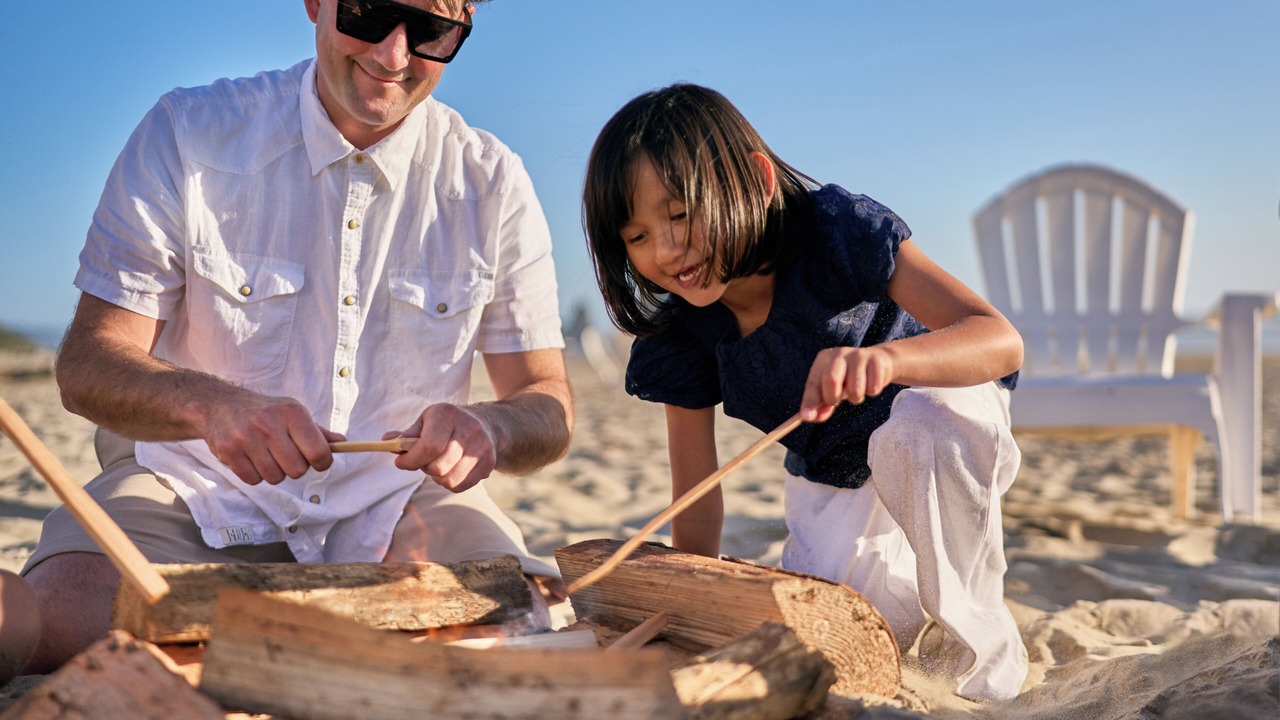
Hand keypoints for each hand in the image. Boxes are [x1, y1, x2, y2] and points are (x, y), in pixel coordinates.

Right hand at [203, 392, 341, 484]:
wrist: (221, 405)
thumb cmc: (266, 412)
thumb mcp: (293, 413)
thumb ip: (318, 432)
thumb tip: (344, 443)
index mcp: (292, 412)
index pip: (318, 451)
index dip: (322, 463)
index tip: (318, 461)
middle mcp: (269, 424)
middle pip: (297, 470)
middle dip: (296, 468)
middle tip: (287, 456)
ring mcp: (246, 437)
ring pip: (275, 478)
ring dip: (275, 472)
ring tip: (267, 455)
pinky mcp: (228, 451)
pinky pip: (254, 480)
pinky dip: (256, 475)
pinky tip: (251, 458)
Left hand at [386, 403, 496, 492]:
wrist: (487, 424)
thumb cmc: (447, 424)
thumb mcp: (427, 421)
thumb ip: (407, 435)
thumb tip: (386, 441)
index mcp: (448, 414)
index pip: (429, 445)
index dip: (410, 459)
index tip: (400, 462)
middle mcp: (469, 429)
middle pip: (438, 466)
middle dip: (424, 468)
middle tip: (423, 461)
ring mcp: (482, 447)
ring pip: (449, 479)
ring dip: (437, 477)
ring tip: (438, 463)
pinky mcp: (489, 463)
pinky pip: (460, 486)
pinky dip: (449, 482)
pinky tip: (451, 469)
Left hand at [800, 346, 895, 421]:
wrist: (878, 361)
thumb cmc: (849, 377)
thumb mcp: (832, 388)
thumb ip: (821, 404)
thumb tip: (811, 417)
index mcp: (824, 359)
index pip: (813, 383)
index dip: (810, 401)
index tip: (808, 417)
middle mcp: (839, 354)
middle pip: (831, 378)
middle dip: (833, 397)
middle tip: (837, 401)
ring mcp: (859, 355)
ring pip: (855, 389)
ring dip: (856, 398)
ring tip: (857, 389)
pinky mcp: (876, 361)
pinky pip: (873, 388)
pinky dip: (871, 392)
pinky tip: (871, 382)